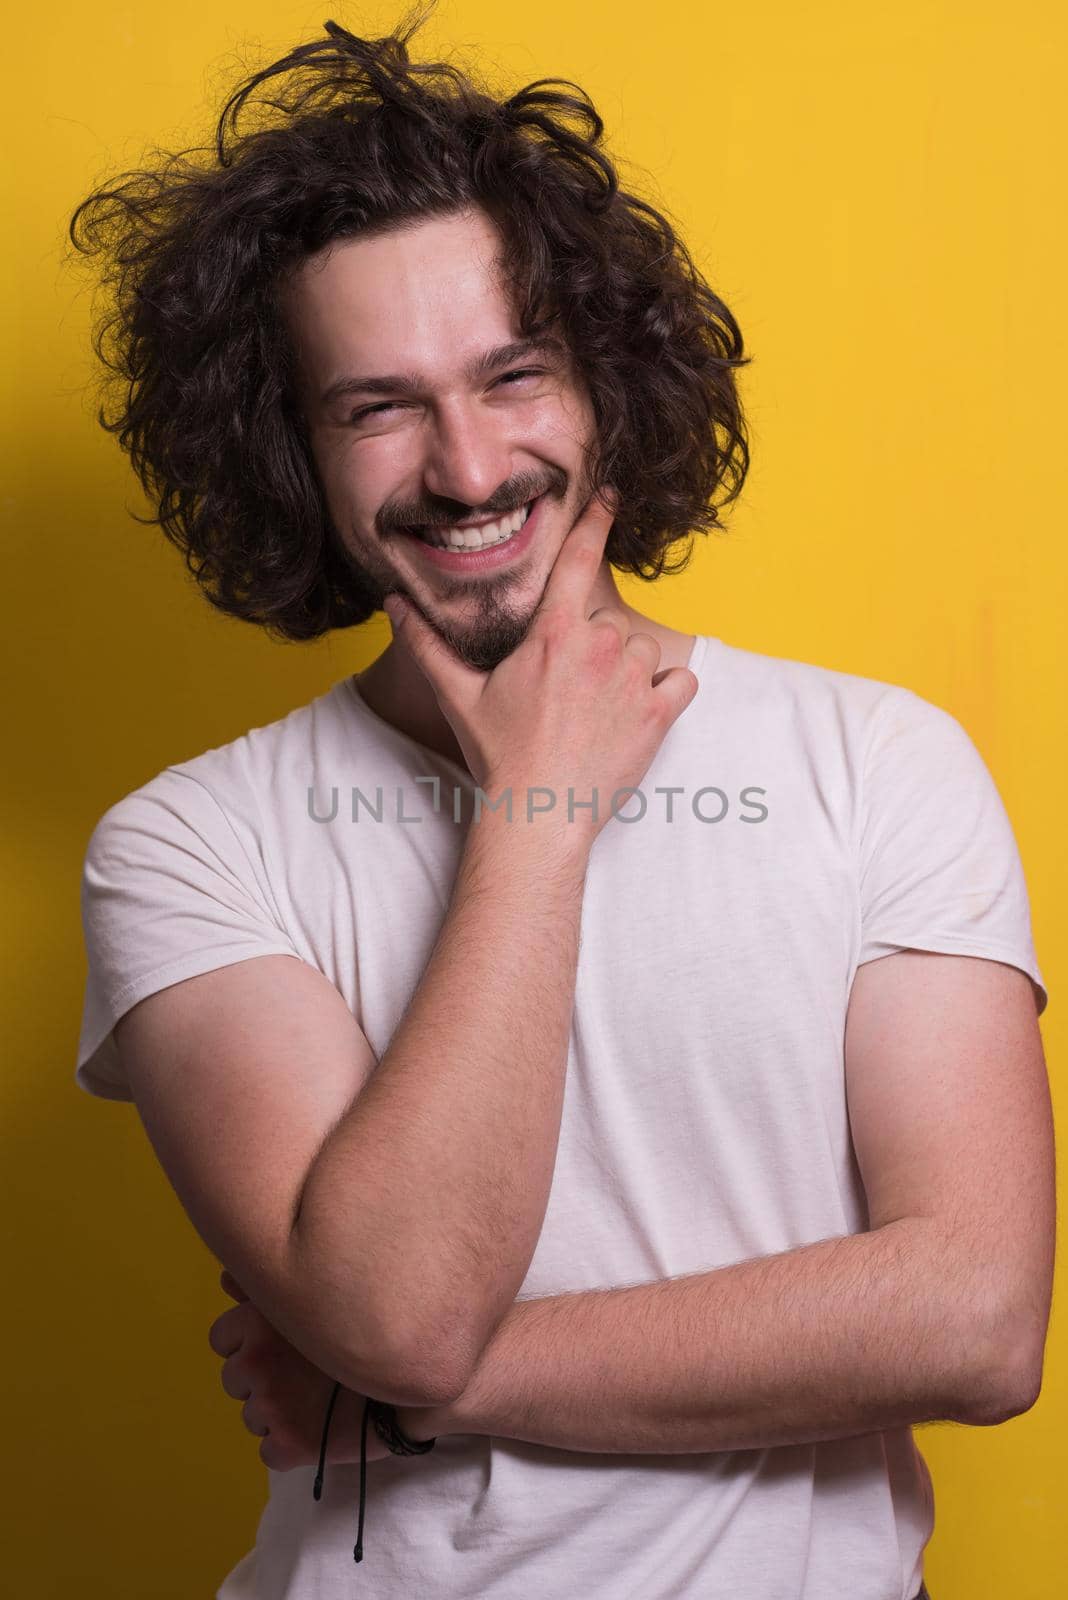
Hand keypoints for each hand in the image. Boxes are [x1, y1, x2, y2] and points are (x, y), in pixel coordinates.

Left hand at [207, 1269, 442, 1469]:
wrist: (420, 1374)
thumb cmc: (373, 1321)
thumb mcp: (319, 1286)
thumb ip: (271, 1280)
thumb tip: (227, 1277)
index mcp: (261, 1321)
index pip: (222, 1337)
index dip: (249, 1342)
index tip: (281, 1346)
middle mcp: (258, 1361)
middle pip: (234, 1378)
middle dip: (262, 1379)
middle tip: (303, 1374)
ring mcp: (271, 1407)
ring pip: (252, 1416)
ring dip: (276, 1411)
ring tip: (317, 1398)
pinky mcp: (289, 1446)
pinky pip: (271, 1451)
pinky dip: (290, 1445)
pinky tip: (319, 1427)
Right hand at [384, 486, 698, 831]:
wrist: (537, 814)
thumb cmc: (497, 756)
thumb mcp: (457, 696)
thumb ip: (427, 644)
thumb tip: (393, 605)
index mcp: (551, 633)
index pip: (579, 558)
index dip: (597, 520)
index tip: (613, 497)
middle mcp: (597, 646)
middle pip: (611, 621)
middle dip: (595, 647)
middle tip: (568, 693)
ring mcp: (632, 680)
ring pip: (645, 650)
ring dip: (629, 670)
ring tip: (597, 710)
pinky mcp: (658, 714)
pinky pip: (682, 680)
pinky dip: (669, 691)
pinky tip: (639, 713)